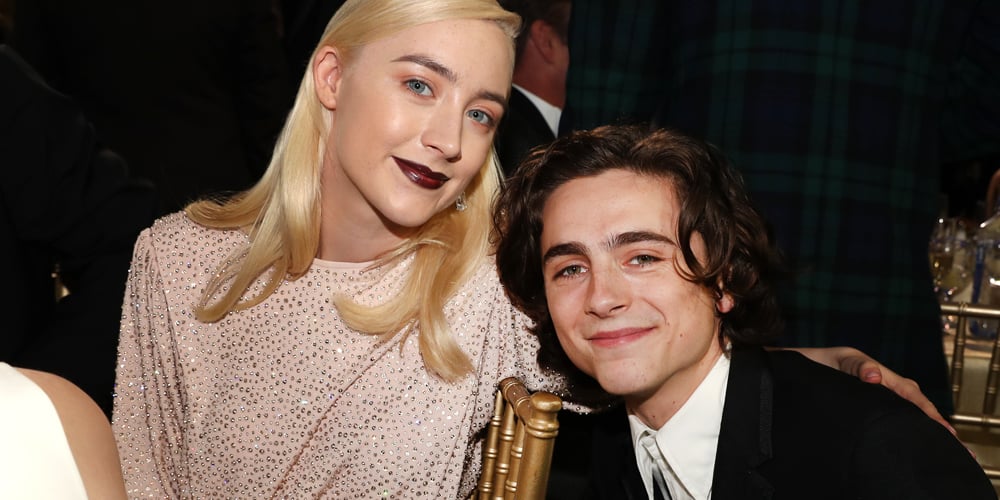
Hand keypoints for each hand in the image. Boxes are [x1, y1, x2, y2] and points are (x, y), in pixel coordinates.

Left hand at [792, 346, 955, 435]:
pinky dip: (903, 420)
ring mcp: (871, 389)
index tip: (942, 427)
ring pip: (902, 405)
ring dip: (920, 420)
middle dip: (931, 418)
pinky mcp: (861, 400)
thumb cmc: (812, 363)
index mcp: (874, 371)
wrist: (791, 366)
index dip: (926, 410)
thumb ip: (856, 366)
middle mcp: (877, 380)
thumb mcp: (835, 361)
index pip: (908, 392)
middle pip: (911, 399)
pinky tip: (909, 434)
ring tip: (939, 440)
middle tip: (951, 440)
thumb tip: (876, 376)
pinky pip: (888, 409)